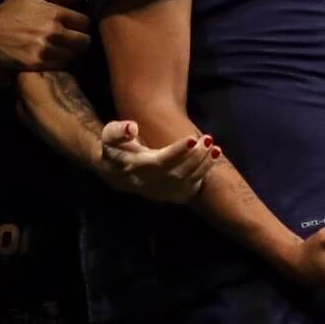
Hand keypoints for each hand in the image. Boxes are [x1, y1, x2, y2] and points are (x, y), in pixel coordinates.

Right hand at [0, 0, 89, 72]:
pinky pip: (61, 66)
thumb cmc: (10, 11)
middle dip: (82, 40)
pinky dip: (61, 63)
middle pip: (84, 41)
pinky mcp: (39, 64)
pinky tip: (54, 57)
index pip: (86, 22)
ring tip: (66, 49)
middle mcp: (54, 33)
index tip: (79, 25)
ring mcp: (47, 50)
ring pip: (74, 56)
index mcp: (55, 13)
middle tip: (75, 39)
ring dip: (72, 53)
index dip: (84, 24)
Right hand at [99, 120, 218, 201]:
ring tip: (215, 148)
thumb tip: (132, 128)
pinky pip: (189, 189)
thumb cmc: (115, 148)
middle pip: (176, 173)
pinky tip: (212, 158)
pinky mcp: (169, 195)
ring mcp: (160, 193)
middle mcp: (149, 184)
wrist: (115, 173)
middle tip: (208, 139)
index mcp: (135, 168)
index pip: (159, 162)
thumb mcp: (110, 136)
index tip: (192, 139)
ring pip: (186, 183)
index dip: (176, 152)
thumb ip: (119, 131)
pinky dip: (203, 175)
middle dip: (195, 157)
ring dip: (203, 166)